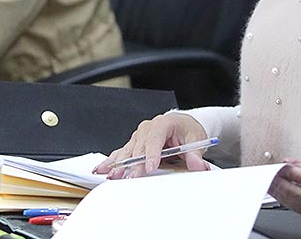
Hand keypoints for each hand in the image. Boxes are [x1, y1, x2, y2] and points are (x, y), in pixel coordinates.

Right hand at [93, 113, 209, 178]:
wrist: (182, 124)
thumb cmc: (187, 130)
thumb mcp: (196, 139)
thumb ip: (196, 154)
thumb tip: (198, 165)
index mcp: (163, 122)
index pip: (156, 137)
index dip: (152, 152)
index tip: (150, 166)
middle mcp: (148, 128)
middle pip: (139, 147)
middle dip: (135, 163)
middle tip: (132, 178)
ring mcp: (139, 136)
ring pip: (128, 151)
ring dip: (120, 164)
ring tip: (113, 176)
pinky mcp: (134, 144)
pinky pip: (121, 152)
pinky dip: (111, 161)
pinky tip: (102, 169)